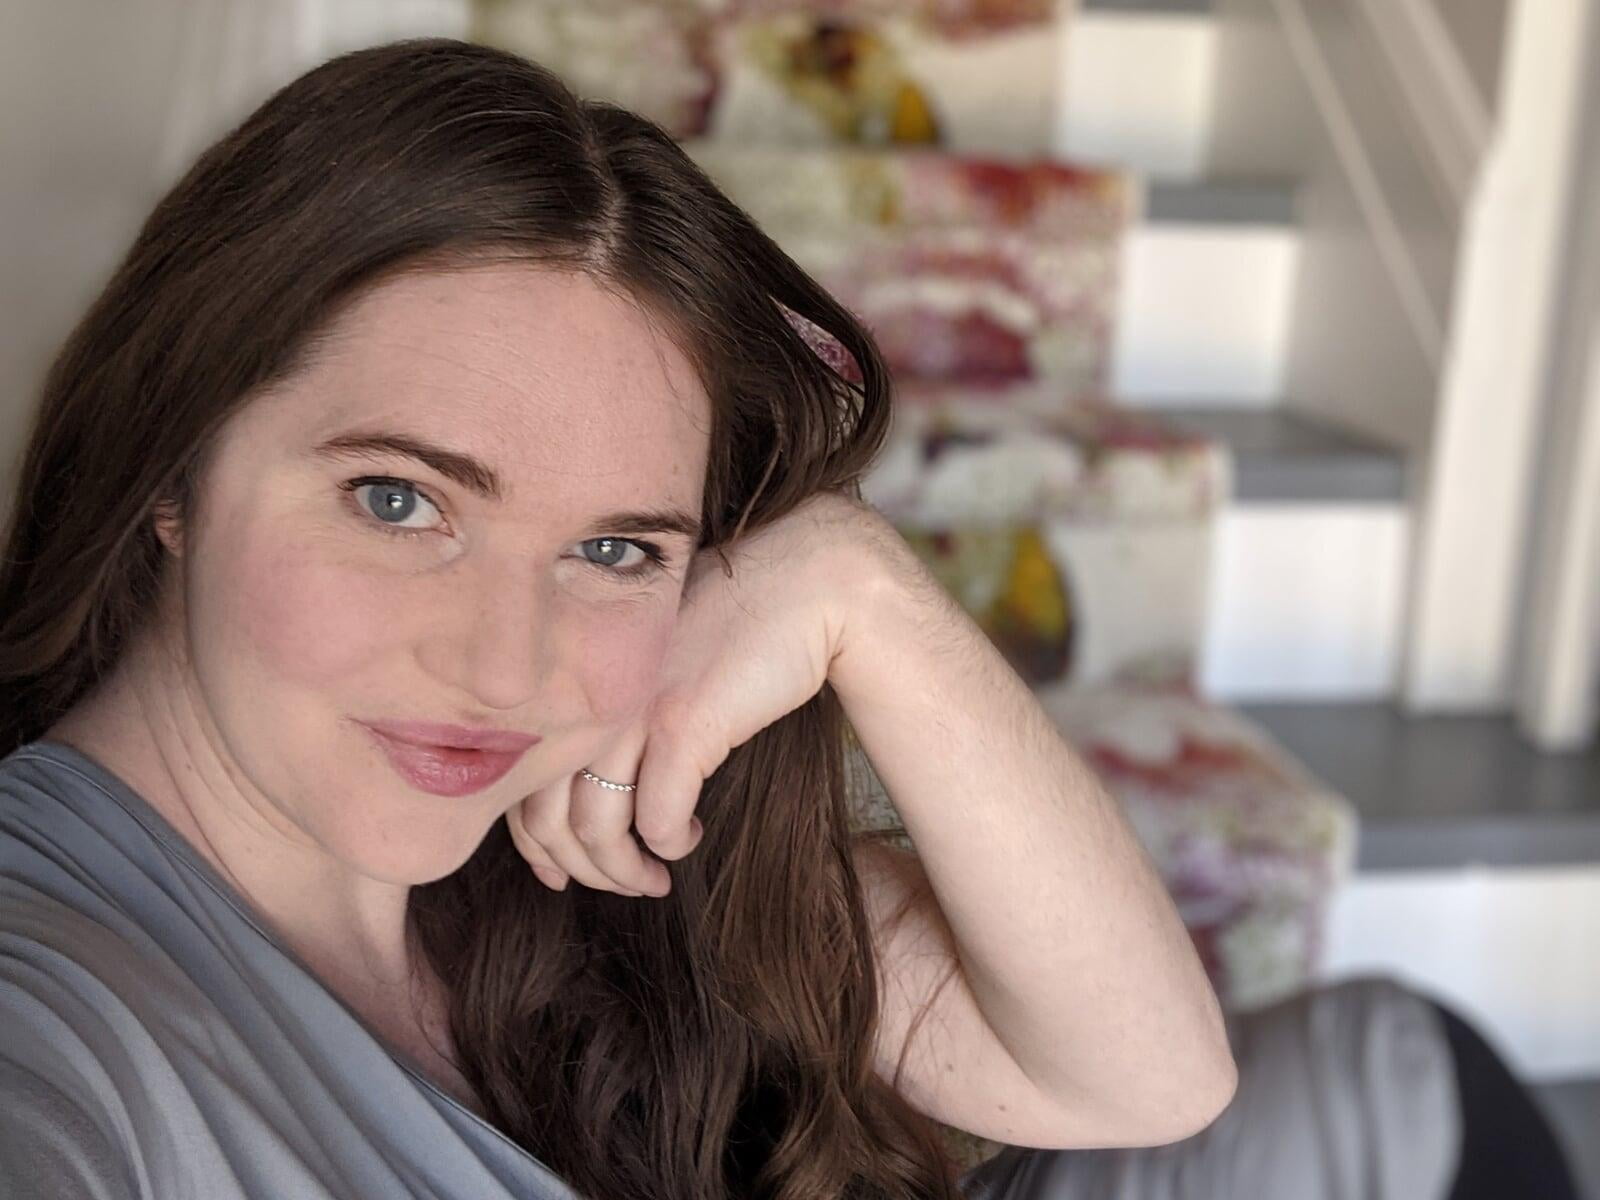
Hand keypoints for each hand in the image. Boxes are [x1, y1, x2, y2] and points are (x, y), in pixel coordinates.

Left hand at [504, 491, 888, 896]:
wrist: (802, 586)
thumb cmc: (732, 626)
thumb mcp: (652, 665)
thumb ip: (615, 712)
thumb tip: (595, 785)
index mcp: (576, 679)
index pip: (521, 781)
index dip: (536, 843)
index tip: (562, 873)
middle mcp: (591, 694)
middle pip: (548, 815)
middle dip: (582, 869)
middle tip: (623, 883)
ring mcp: (633, 709)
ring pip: (596, 827)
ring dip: (624, 871)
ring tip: (653, 879)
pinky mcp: (684, 725)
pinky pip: (656, 818)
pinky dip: (667, 844)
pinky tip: (686, 836)